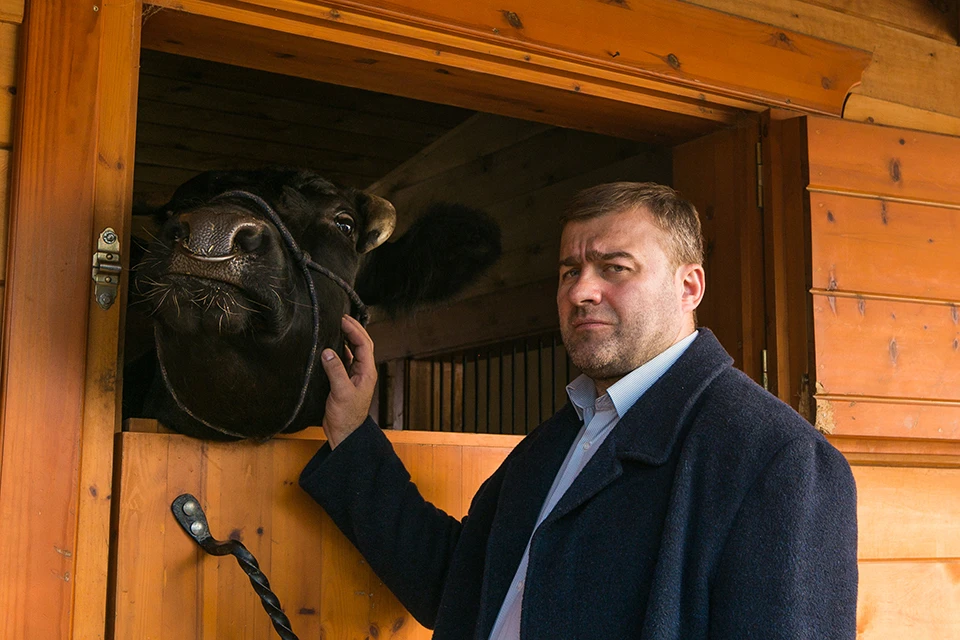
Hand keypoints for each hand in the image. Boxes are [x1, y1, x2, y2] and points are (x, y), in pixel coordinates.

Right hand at [320, 315, 377, 448]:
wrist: (344, 433)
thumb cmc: (347, 417)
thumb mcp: (341, 393)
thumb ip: (335, 371)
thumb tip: (328, 351)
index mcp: (367, 372)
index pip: (364, 344)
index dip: (354, 330)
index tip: (342, 319)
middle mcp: (362, 372)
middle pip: (361, 344)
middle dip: (353, 329)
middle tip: (342, 317)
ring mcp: (354, 376)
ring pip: (353, 351)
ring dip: (347, 338)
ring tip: (337, 326)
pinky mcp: (344, 381)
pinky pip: (344, 360)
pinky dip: (339, 350)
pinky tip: (331, 346)